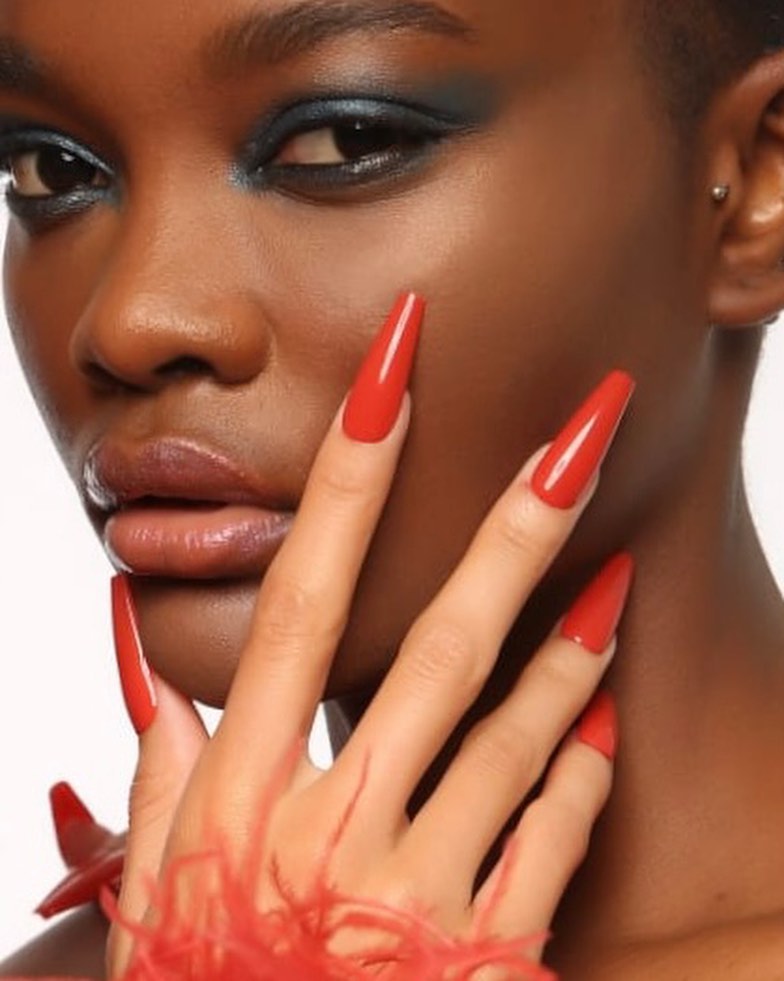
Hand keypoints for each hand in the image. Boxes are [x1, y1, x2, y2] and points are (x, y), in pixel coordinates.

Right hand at [107, 293, 633, 978]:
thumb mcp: (157, 882)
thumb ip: (161, 768)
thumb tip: (156, 670)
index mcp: (245, 791)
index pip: (306, 595)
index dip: (347, 477)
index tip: (394, 377)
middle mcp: (334, 821)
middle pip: (438, 638)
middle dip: (512, 521)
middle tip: (581, 426)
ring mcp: (418, 884)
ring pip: (516, 729)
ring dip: (576, 640)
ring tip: (617, 562)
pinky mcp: (486, 948)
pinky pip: (551, 832)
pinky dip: (582, 764)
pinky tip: (606, 706)